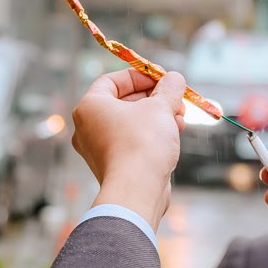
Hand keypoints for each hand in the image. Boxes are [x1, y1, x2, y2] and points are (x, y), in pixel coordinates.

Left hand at [72, 70, 186, 229]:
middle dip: (154, 98)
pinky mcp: (112, 166)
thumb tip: (174, 79)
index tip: (161, 78)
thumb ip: (168, 88)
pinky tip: (174, 135)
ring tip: (180, 118)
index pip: (111, 81)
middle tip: (176, 99)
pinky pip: (131, 142)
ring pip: (130, 123)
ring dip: (157, 117)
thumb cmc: (143, 143)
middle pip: (123, 102)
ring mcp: (98, 149)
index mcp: (90, 107)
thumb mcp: (160, 107)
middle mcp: (88, 127)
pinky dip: (151, 135)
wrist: (136, 191)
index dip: (138, 76)